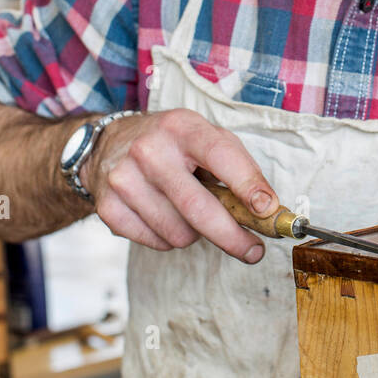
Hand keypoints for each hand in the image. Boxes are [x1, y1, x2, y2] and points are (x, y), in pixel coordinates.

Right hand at [82, 108, 278, 262]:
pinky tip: (165, 217)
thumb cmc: (171, 144)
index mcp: (181, 127)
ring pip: (179, 233)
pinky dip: (169, 239)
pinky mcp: (108, 207)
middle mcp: (149, 150)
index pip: (220, 155)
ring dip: (196, 234)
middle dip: (233, 237)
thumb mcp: (204, 137)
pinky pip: (156, 243)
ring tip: (191, 214)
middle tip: (253, 251)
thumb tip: (267, 210)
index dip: (248, 184)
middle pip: (198, 208)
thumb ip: (237, 167)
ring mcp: (124, 179)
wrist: (108, 144)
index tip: (269, 210)